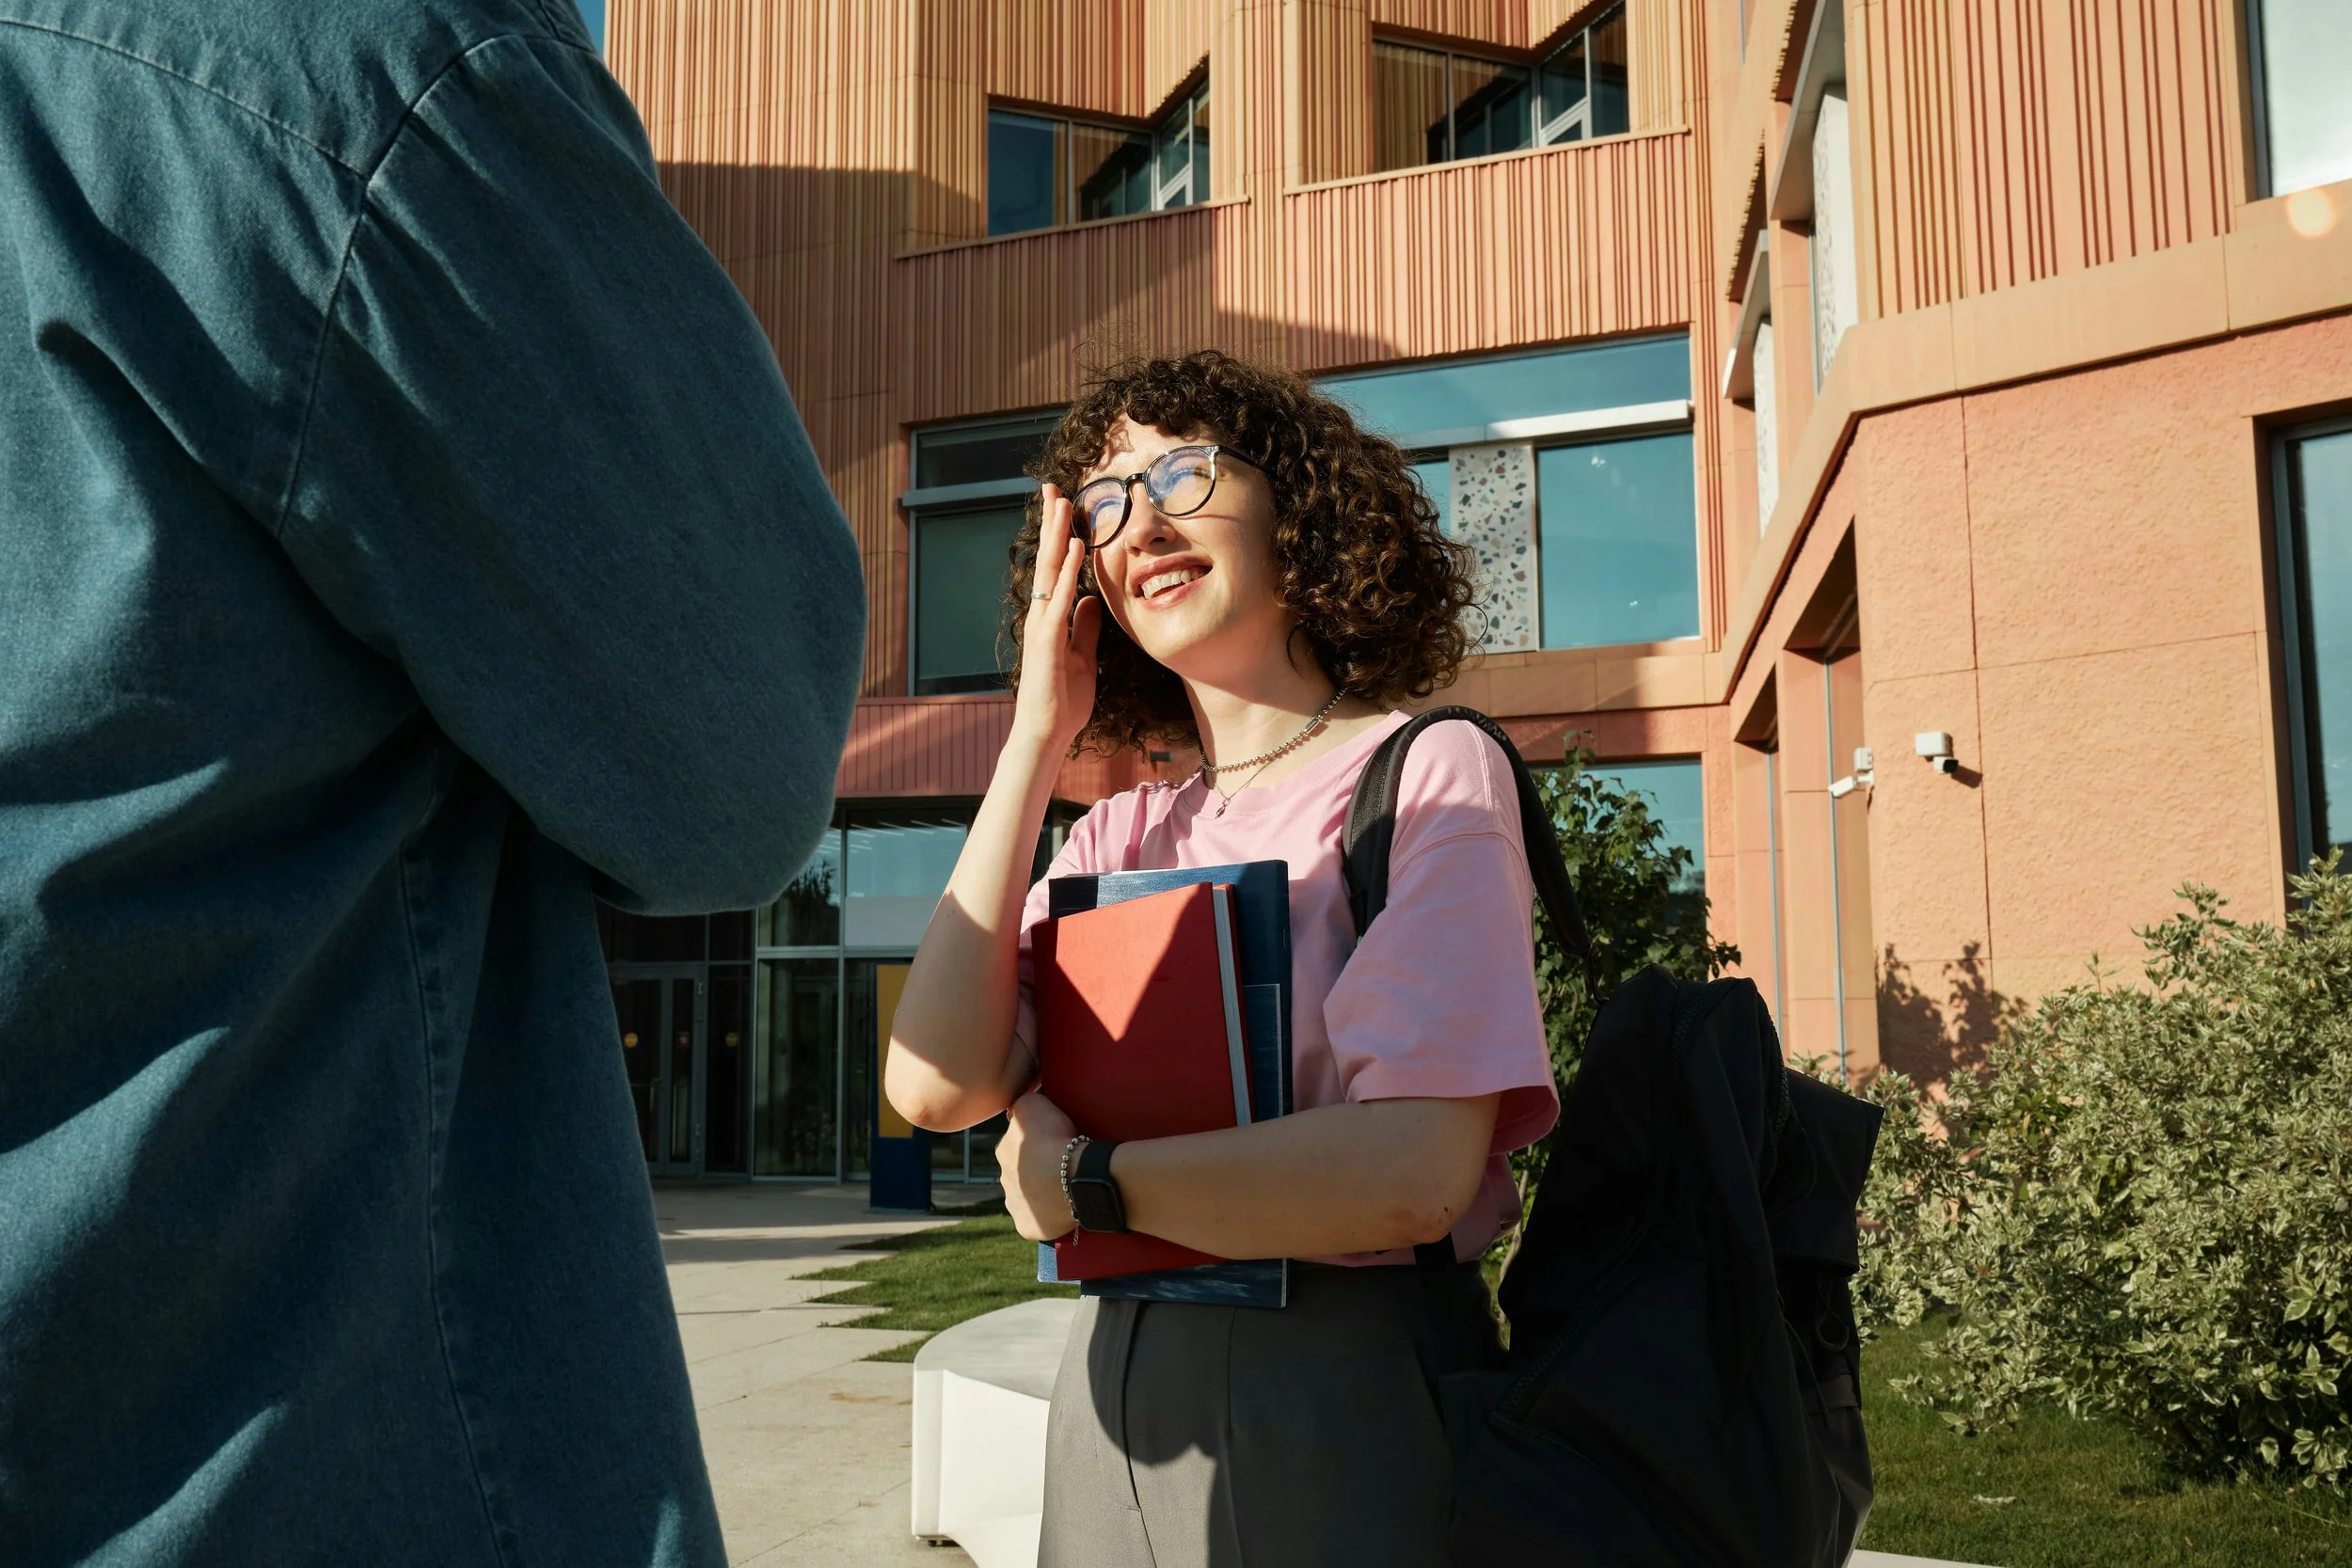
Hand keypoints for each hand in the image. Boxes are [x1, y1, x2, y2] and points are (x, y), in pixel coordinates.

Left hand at [999, 1089, 1078, 1241]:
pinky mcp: (1027, 1227)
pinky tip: (1062, 1208)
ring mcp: (1014, 1206)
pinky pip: (1036, 1221)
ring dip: (1040, 1193)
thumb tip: (1013, 1112)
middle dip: (1037, 1170)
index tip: (1054, 1142)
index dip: (1037, 1143)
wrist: (1075, 1177)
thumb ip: (1020, 1105)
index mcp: (1003, 1151)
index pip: (1017, 1144)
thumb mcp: (1034, 1104)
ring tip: (1064, 1188)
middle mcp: (1003, 1180)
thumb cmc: (1056, 1139)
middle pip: (1021, 1173)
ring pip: (1027, 1198)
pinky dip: (1047, 1217)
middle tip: (1061, 1166)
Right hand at [1010, 485, 1101, 756]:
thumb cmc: (1062, 699)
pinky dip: (1070, 573)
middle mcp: (1041, 616)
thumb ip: (1085, 628)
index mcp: (1050, 618)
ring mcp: (1042, 627)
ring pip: (1050, 572)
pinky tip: (1078, 548)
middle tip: (1054, 488)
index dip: (1059, 538)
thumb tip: (1091, 601)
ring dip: (1057, 537)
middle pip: (1048, 561)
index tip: (1064, 508)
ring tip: (1063, 503)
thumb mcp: (1082, 656)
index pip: (1056, 569)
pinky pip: (1060, 600)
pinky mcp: (1048, 642)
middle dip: (1051, 524)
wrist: (1047, 733)